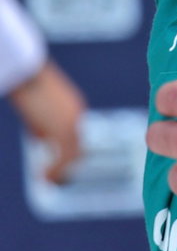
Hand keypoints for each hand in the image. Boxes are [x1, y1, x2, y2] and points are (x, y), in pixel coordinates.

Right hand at [9, 60, 85, 183]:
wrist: (25, 70)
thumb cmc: (24, 83)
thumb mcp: (34, 107)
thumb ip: (40, 123)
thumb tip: (42, 140)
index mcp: (72, 108)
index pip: (74, 137)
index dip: (64, 156)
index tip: (51, 168)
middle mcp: (76, 115)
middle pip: (78, 147)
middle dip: (65, 166)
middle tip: (50, 178)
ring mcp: (73, 121)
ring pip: (75, 154)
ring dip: (61, 171)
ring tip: (47, 180)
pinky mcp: (64, 127)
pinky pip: (67, 156)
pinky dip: (56, 170)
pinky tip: (42, 177)